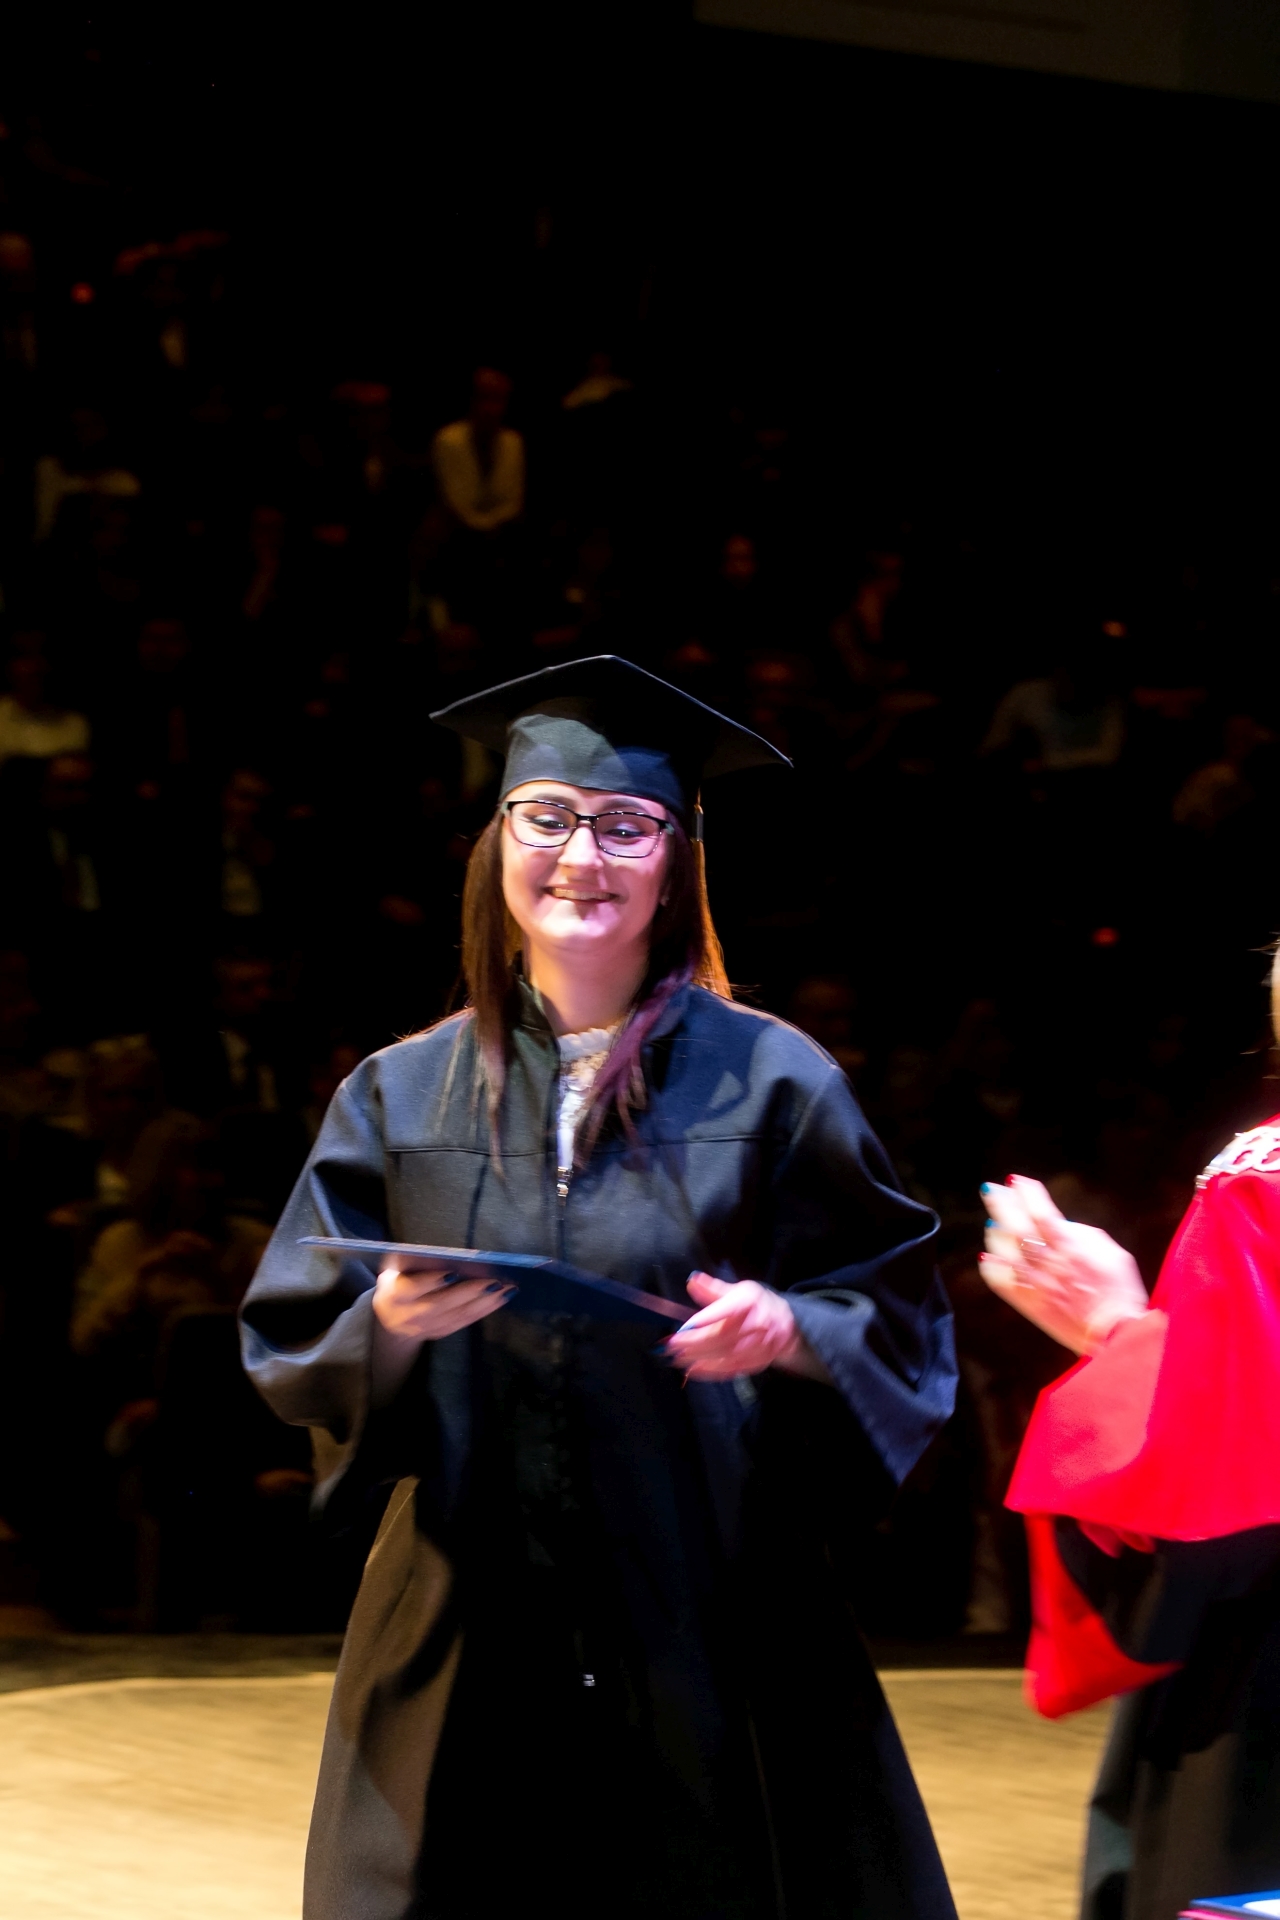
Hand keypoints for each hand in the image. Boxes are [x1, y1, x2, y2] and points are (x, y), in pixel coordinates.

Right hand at [372, 1265, 512, 1343]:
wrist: (390, 1318)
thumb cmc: (398, 1281)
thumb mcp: (394, 1269)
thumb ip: (412, 1261)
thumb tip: (445, 1251)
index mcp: (395, 1295)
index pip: (413, 1288)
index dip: (432, 1281)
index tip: (453, 1271)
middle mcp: (409, 1315)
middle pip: (441, 1304)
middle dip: (470, 1292)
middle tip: (494, 1280)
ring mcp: (426, 1327)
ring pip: (458, 1315)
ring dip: (485, 1302)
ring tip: (507, 1288)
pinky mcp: (441, 1332)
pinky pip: (465, 1322)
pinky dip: (484, 1310)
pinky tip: (501, 1298)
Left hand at [664, 1274, 825, 1381]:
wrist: (789, 1325)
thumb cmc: (758, 1304)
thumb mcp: (740, 1290)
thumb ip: (714, 1289)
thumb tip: (692, 1281)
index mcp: (751, 1301)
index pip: (727, 1311)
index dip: (705, 1320)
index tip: (684, 1327)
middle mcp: (758, 1324)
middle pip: (723, 1336)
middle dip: (695, 1343)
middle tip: (672, 1345)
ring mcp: (760, 1346)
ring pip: (727, 1355)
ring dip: (701, 1358)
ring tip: (678, 1359)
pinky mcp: (758, 1362)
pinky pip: (733, 1369)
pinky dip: (712, 1371)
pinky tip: (695, 1370)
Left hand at [978, 1175, 1148, 1355]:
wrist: (1114, 1333)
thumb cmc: (1119, 1291)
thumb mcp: (1112, 1253)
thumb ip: (1084, 1236)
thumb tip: (1063, 1226)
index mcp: (1071, 1247)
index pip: (1042, 1213)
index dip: (1027, 1194)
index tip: (1016, 1180)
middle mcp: (1050, 1262)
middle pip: (1017, 1226)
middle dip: (1002, 1204)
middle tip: (990, 1190)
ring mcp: (1036, 1283)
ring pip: (1005, 1252)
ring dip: (995, 1233)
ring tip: (992, 1221)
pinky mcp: (1029, 1303)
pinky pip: (1002, 1284)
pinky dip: (992, 1269)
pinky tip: (986, 1258)